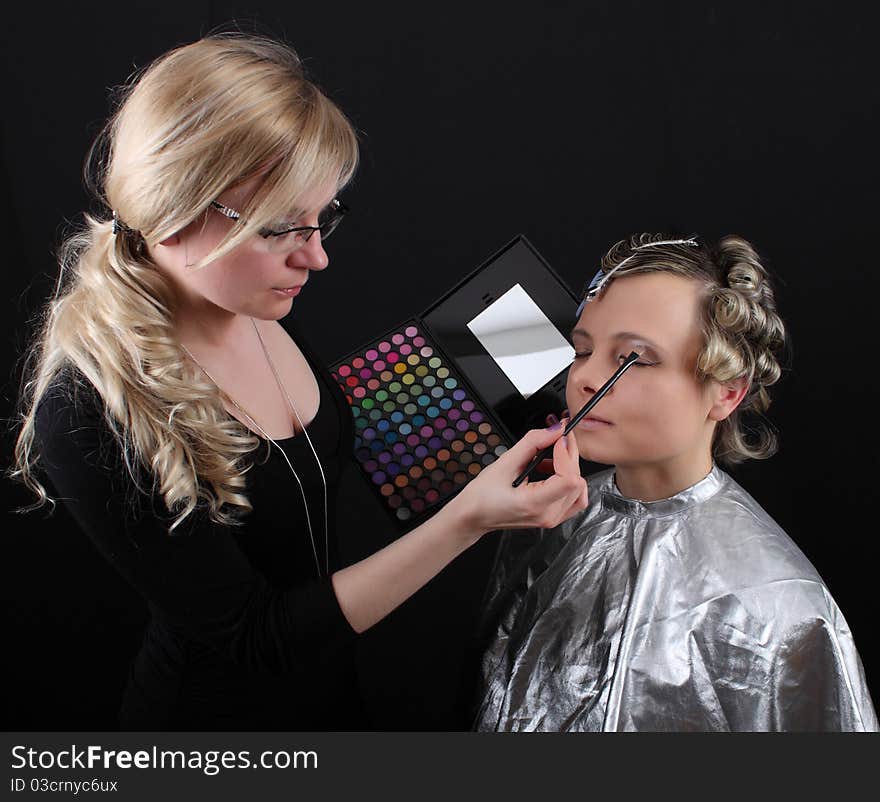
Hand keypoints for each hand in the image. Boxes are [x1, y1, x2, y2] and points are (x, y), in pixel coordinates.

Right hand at [449, 422, 588, 537]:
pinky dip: (568, 480)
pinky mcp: (553, 517)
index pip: (569, 479)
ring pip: (579, 489)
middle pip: (577, 482)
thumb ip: (532, 443)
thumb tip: (555, 430)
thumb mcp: (504, 463)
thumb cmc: (482, 496)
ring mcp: (552, 519)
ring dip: (569, 469)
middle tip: (555, 439)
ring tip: (549, 459)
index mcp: (535, 504)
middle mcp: (548, 515)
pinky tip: (550, 471)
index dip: (567, 455)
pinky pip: (574, 498)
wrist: (474, 516)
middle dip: (569, 456)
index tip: (557, 439)